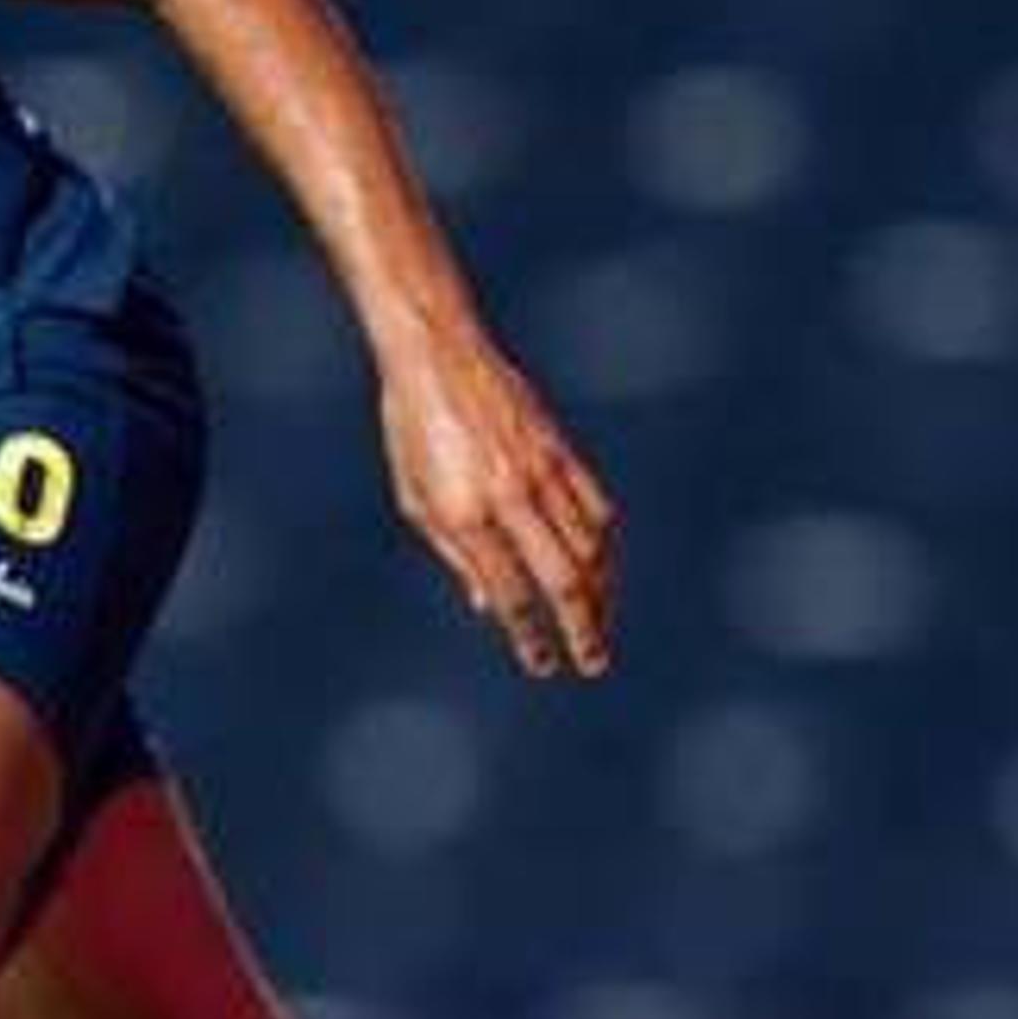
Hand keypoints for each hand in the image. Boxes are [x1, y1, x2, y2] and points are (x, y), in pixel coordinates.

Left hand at [377, 327, 618, 678]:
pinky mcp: (561, 451)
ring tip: (601, 624)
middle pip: (563, 580)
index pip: (510, 595)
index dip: (530, 637)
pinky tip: (604, 570)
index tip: (544, 665)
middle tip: (594, 662)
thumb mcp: (417, 498)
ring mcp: (541, 472)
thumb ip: (457, 556)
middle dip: (583, 628)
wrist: (438, 354)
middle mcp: (509, 497)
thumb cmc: (413, 428)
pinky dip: (604, 546)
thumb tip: (488, 608)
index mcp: (465, 514)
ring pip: (589, 548)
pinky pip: (596, 509)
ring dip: (601, 594)